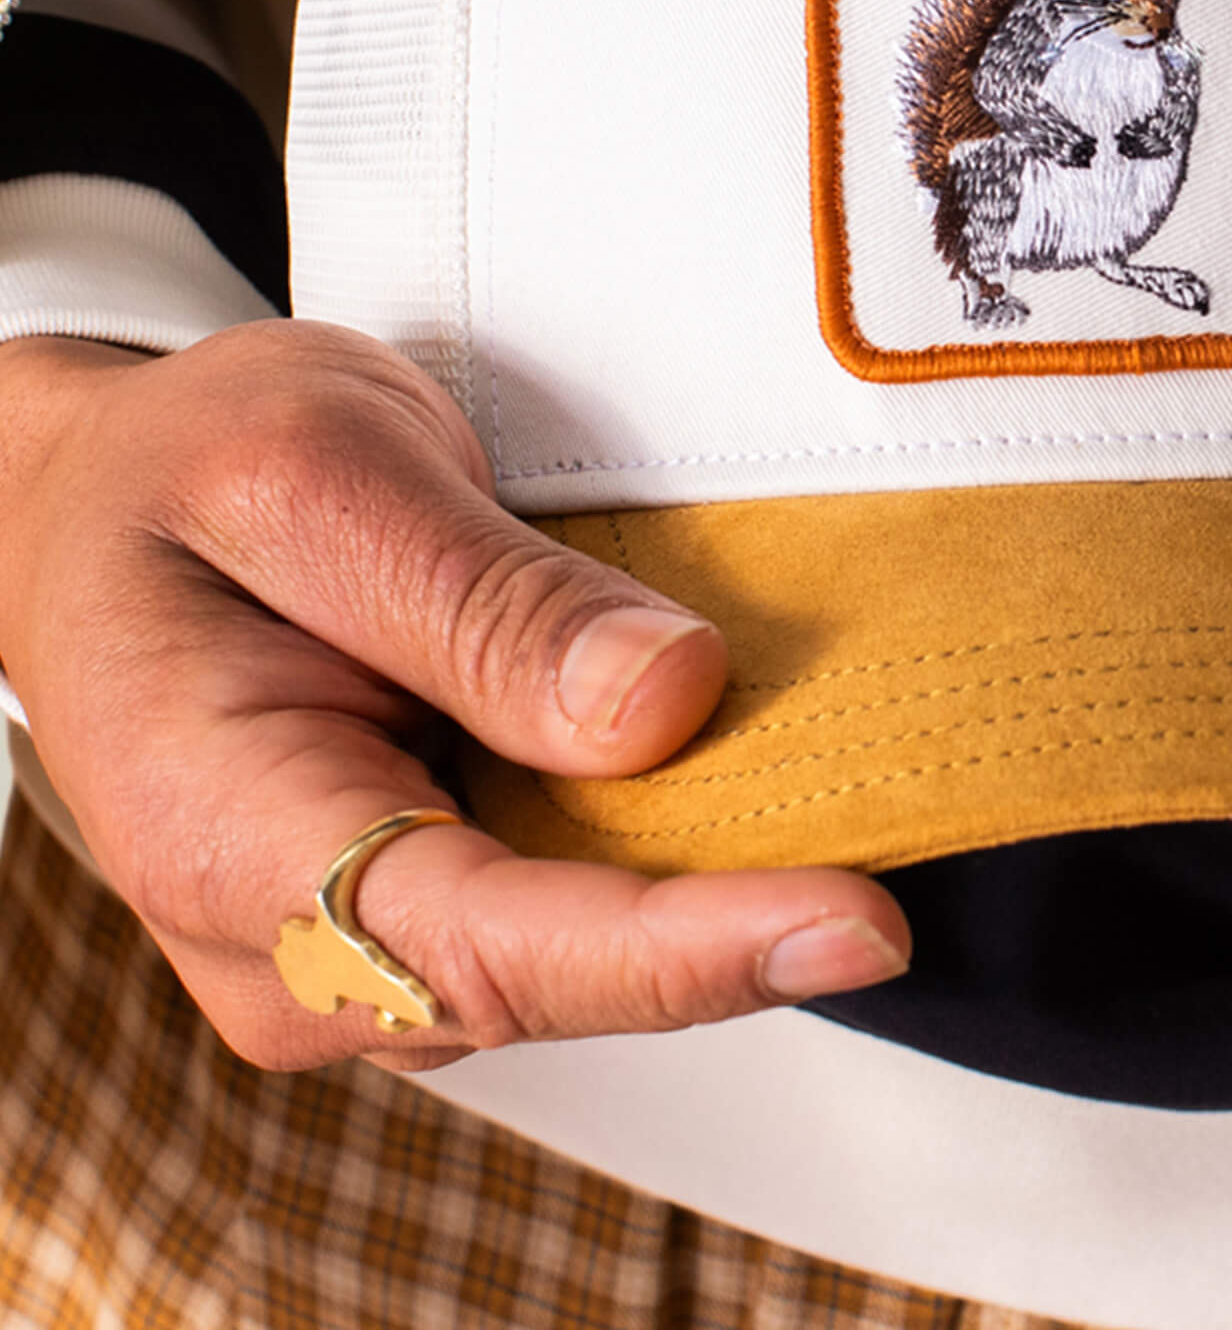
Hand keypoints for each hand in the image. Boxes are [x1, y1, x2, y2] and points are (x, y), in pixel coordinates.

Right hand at [0, 322, 909, 1073]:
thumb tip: (668, 704)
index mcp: (232, 838)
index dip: (686, 949)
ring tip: (862, 776)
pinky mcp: (429, 898)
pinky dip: (679, 846)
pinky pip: (576, 900)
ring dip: (724, 876)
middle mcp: (298, 943)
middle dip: (741, 912)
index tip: (857, 921)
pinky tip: (767, 773)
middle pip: (562, 973)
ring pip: (583, 950)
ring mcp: (366, 940)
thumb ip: (478, 599)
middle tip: (915, 805)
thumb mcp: (313, 473)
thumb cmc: (181, 477)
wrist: (102, 506)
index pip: (488, 947)